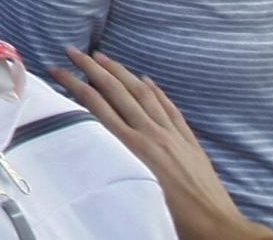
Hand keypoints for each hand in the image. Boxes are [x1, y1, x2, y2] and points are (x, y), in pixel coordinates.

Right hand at [51, 50, 272, 239]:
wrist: (216, 226)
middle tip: (73, 50)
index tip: (56, 69)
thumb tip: (90, 140)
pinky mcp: (189, 141)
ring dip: (120, 71)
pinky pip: (169, 108)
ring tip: (102, 56)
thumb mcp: (133, 188)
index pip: (96, 106)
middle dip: (92, 67)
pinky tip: (146, 80)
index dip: (74, 84)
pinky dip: (155, 91)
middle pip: (117, 92)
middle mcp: (151, 135)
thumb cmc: (171, 218)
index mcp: (133, 148)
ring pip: (143, 94)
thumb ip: (113, 162)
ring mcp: (172, 135)